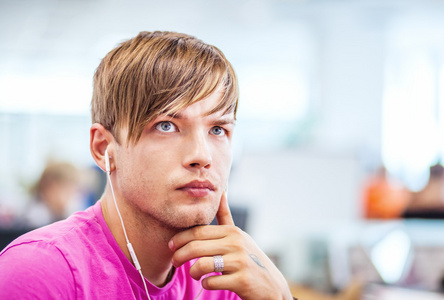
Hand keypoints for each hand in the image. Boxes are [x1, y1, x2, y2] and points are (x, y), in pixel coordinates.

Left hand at [168, 192, 292, 299]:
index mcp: (232, 232)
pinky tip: (207, 282)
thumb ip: (226, 216)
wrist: (271, 286)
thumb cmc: (249, 259)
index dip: (180, 238)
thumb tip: (221, 191)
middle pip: (196, 246)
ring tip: (193, 273)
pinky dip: (205, 283)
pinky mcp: (242, 281)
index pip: (198, 231)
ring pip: (202, 264)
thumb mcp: (239, 236)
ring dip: (192, 271)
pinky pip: (211, 281)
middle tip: (174, 261)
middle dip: (179, 254)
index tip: (171, 245)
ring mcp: (240, 262)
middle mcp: (236, 244)